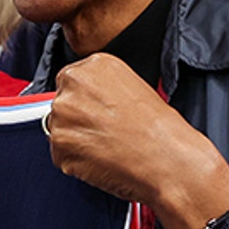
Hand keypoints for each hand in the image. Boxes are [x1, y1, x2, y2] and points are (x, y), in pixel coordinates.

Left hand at [45, 56, 228, 228]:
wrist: (169, 161)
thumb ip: (104, 89)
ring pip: (58, 130)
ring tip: (107, 148)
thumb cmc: (162, 131)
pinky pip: (60, 156)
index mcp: (95, 65)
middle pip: (61, 103)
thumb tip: (90, 102)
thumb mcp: (135, 89)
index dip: (85, 101)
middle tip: (104, 133)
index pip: (71, 80)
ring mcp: (63, 116)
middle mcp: (74, 85)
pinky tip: (101, 161)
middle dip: (78, 120)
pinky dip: (76, 163)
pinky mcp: (60, 146)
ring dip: (76, 142)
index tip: (98, 113)